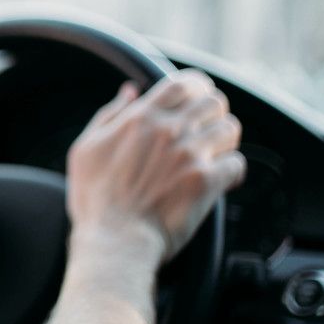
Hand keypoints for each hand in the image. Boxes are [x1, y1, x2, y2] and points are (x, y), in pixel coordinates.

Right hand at [66, 69, 244, 264]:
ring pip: (230, 128)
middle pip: (214, 101)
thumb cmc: (95, 198)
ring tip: (214, 153)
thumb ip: (109, 115)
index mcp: (140, 118)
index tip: (196, 98)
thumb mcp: (86, 148)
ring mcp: (190, 155)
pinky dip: (230, 170)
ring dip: (224, 140)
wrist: (114, 240)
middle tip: (206, 129)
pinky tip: (219, 179)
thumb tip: (129, 91)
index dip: (195, 87)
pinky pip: (237, 163)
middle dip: (213, 113)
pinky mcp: (207, 182)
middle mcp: (169, 130)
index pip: (182, 83)